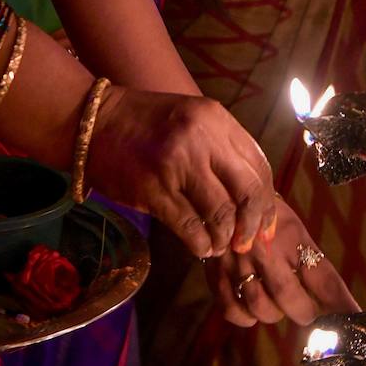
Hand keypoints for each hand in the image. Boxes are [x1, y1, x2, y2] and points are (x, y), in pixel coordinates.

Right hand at [87, 87, 275, 259]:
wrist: (97, 122)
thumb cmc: (148, 124)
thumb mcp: (192, 122)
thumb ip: (222, 149)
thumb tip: (253, 198)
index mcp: (216, 118)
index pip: (259, 165)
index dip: (267, 202)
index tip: (266, 225)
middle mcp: (202, 137)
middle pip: (249, 191)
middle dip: (254, 224)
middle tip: (247, 243)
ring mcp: (178, 163)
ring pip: (222, 214)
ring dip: (225, 239)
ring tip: (220, 245)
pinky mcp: (155, 189)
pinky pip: (191, 228)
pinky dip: (201, 245)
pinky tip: (201, 247)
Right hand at [205, 198, 357, 327]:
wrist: (220, 186)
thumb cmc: (264, 208)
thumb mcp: (292, 224)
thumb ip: (310, 256)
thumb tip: (335, 297)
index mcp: (290, 234)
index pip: (323, 278)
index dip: (340, 304)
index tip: (355, 321)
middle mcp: (264, 249)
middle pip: (289, 298)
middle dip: (304, 312)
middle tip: (308, 311)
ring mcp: (236, 261)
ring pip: (260, 307)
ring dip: (274, 313)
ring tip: (277, 302)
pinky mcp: (214, 269)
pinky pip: (232, 308)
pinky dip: (245, 316)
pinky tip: (252, 306)